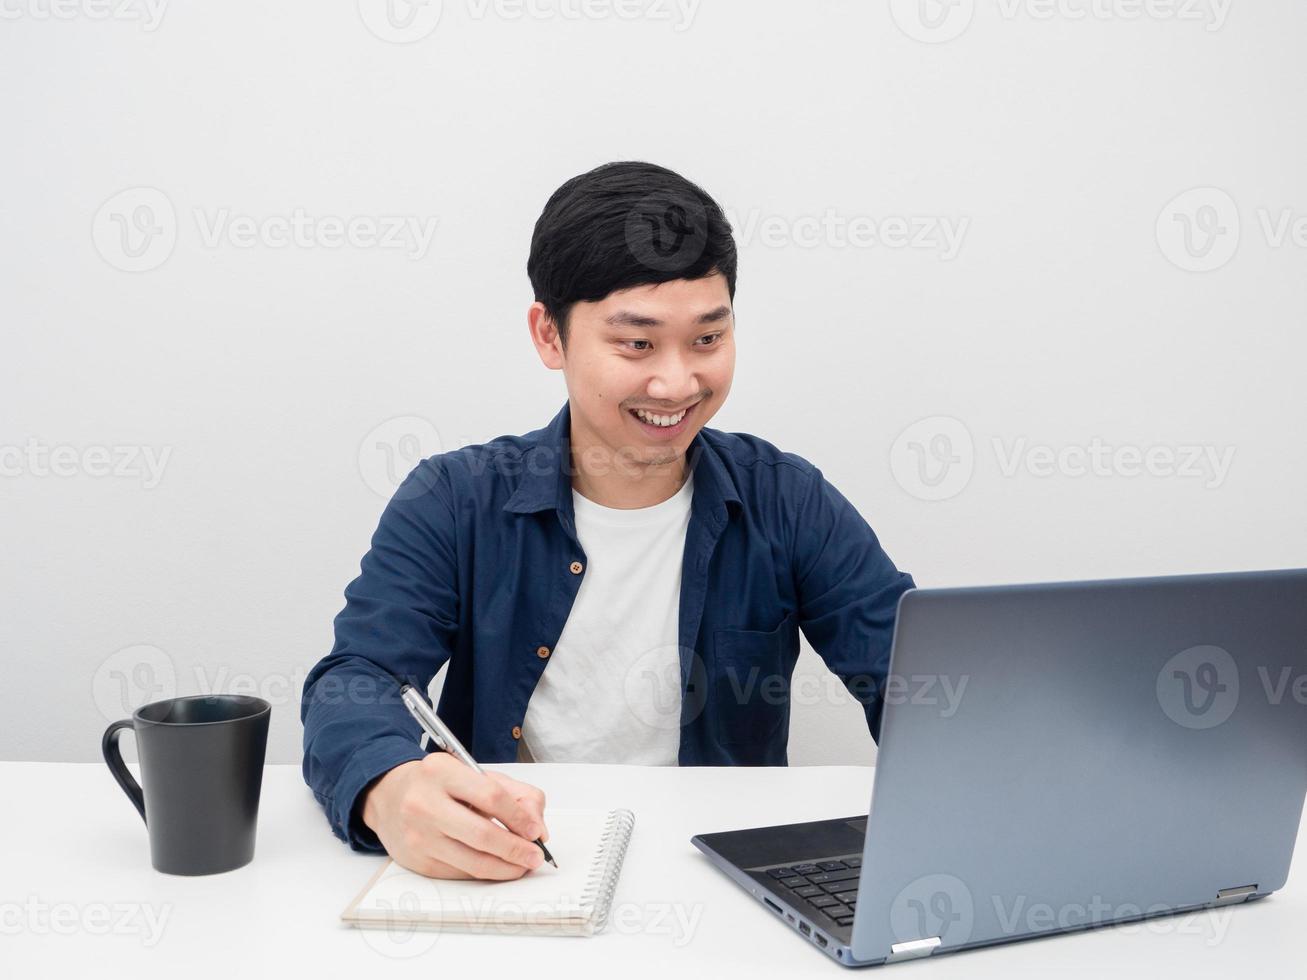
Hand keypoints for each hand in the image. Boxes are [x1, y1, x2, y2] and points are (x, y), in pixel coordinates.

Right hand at [361, 752, 549, 879]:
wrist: (389, 796)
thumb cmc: (438, 784)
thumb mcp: (474, 774)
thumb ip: (514, 794)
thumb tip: (537, 828)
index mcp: (442, 772)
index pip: (491, 796)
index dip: (519, 817)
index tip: (536, 831)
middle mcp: (424, 803)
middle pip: (482, 835)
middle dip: (516, 850)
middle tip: (535, 856)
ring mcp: (418, 835)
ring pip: (472, 861)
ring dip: (505, 868)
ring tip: (522, 865)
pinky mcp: (417, 861)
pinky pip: (460, 872)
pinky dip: (484, 872)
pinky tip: (498, 867)